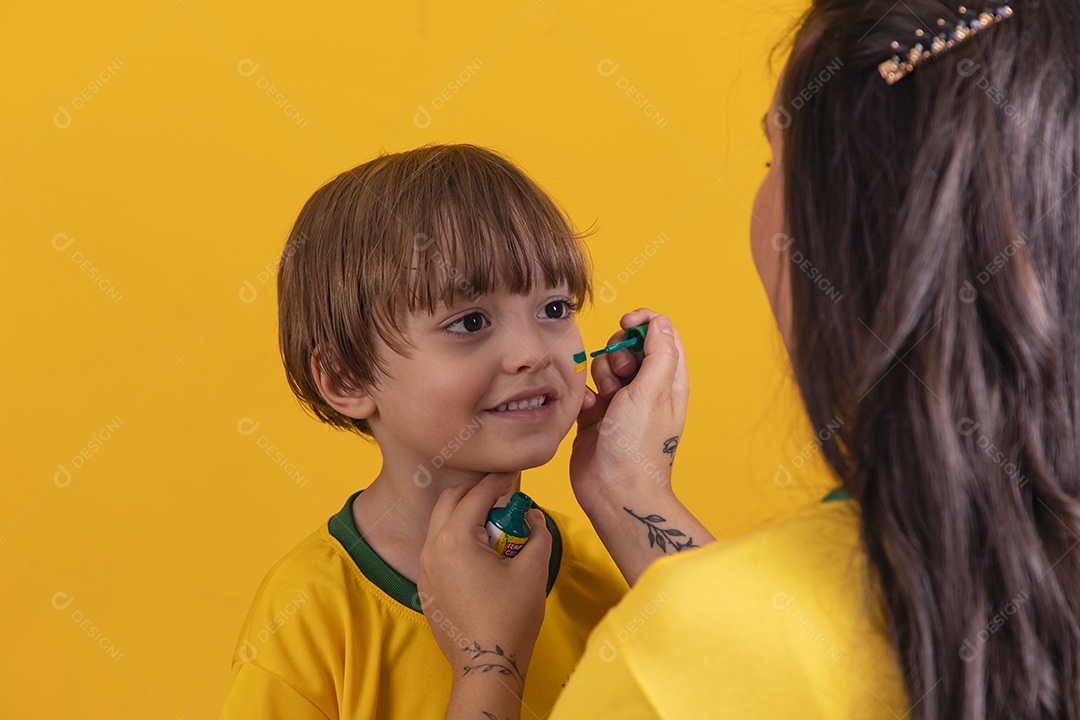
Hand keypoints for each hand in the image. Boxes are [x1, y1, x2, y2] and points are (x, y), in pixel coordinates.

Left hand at [417, 472, 551, 711]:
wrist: (485, 665)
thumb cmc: (509, 619)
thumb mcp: (532, 570)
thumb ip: (537, 534)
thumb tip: (533, 516)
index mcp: (455, 540)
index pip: (477, 495)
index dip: (499, 481)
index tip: (514, 475)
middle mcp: (432, 549)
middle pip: (450, 500)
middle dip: (476, 491)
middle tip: (502, 494)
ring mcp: (424, 568)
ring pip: (440, 523)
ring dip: (464, 513)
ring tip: (493, 521)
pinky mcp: (426, 585)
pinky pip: (437, 546)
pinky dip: (455, 535)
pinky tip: (480, 548)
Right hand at [571, 310, 688, 516]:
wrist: (614, 491)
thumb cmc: (638, 446)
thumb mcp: (653, 392)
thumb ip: (659, 352)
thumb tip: (660, 321)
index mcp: (668, 381)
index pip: (661, 334)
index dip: (643, 322)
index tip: (626, 322)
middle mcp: (647, 389)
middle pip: (629, 346)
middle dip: (617, 352)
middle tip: (620, 378)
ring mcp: (621, 402)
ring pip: (605, 365)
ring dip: (600, 376)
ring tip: (605, 401)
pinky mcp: (597, 415)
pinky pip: (587, 388)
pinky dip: (586, 394)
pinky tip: (589, 411)